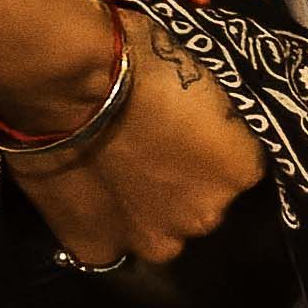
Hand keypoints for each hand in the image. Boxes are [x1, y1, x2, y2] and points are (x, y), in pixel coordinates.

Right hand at [4, 6, 264, 273]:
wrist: (66, 82)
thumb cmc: (137, 60)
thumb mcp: (202, 81)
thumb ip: (209, 123)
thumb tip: (199, 128)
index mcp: (241, 171)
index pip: (236, 169)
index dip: (207, 151)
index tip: (184, 134)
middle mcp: (205, 214)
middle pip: (198, 207)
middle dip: (179, 187)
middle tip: (145, 155)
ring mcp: (149, 238)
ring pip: (155, 232)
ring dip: (141, 212)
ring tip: (110, 178)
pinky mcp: (97, 246)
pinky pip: (106, 245)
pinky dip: (98, 226)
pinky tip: (84, 196)